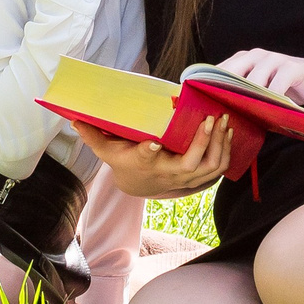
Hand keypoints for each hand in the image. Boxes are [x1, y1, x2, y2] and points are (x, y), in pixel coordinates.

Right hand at [78, 115, 233, 198]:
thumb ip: (94, 135)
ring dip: (220, 145)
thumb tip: (74, 119)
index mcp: (144, 163)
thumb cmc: (125, 161)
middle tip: (211, 118)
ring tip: (223, 122)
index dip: (148, 152)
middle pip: (191, 164)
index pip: (145, 158)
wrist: (139, 185)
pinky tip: (228, 132)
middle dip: (204, 142)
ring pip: (211, 167)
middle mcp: (168, 172)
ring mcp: (186, 178)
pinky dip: (226, 151)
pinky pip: (218, 168)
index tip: (152, 143)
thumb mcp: (107, 150)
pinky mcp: (198, 177)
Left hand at [211, 49, 303, 113]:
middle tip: (214, 112)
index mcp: (244, 60)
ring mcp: (274, 59)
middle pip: (231, 73)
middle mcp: (256, 56)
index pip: (219, 71)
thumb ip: (244, 95)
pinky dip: (270, 98)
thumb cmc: (289, 90)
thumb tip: (217, 116)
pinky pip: (277, 84)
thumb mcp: (263, 91)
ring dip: (245, 97)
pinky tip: (266, 111)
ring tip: (237, 115)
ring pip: (253, 79)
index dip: (207, 86)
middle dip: (221, 92)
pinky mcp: (292, 68)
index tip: (197, 105)